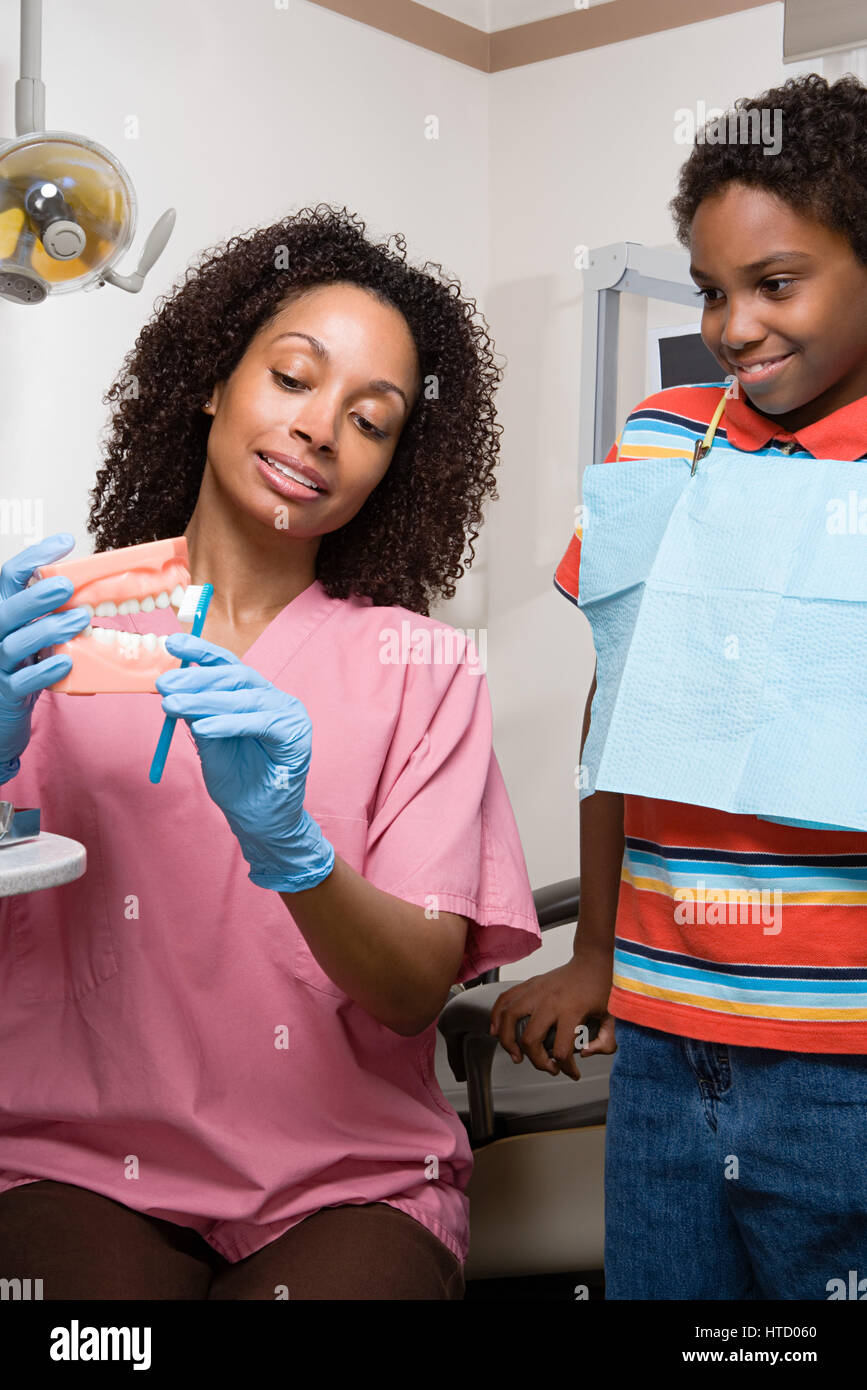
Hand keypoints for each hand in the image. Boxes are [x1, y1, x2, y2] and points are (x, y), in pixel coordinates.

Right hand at [0, 532, 90, 780]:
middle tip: (67, 586)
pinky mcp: (5, 694)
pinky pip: (22, 682)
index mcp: (4, 613)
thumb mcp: (36, 635)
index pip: (10, 577)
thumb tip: (97, 591)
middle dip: (35, 596)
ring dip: (47, 630)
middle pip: (6, 610)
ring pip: (13, 644)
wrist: (1, 720)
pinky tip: (67, 663)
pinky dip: (44, 671)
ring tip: (80, 620)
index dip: (35, 557)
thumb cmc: (25, 670)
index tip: (66, 542)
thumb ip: (54, 615)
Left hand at [156, 633, 334, 891]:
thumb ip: (198, 715)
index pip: (228, 665)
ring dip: (205, 700)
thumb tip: (172, 687)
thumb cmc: (238, 784)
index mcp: (255, 696)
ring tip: (173, 705)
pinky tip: (205, 727)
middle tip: (164, 684)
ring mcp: (289, 715)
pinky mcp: (297, 735)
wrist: (261, 822)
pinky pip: (260, 723)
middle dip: (196, 678)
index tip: (172, 642)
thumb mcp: (209, 744)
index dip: (201, 652)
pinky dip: (230, 723)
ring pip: (245, 697)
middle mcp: (275, 699)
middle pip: (236, 676)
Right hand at [488, 946, 615, 1080]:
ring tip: (516, 1056)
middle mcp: (549, 1000)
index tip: (573, 1072)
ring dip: (507, 1041)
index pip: (561, 1050)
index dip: (567, 1068)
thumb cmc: (603, 986)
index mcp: (571, 1010)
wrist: (594, 958)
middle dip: (537, 1061)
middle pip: (530, 1039)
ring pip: (508, 1018)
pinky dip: (496, 1016)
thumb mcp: (613, 1017)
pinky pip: (504, 1000)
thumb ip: (605, 1041)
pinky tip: (495, 1030)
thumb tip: (584, 1054)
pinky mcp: (529, 984)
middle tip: (548, 1067)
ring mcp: (536, 990)